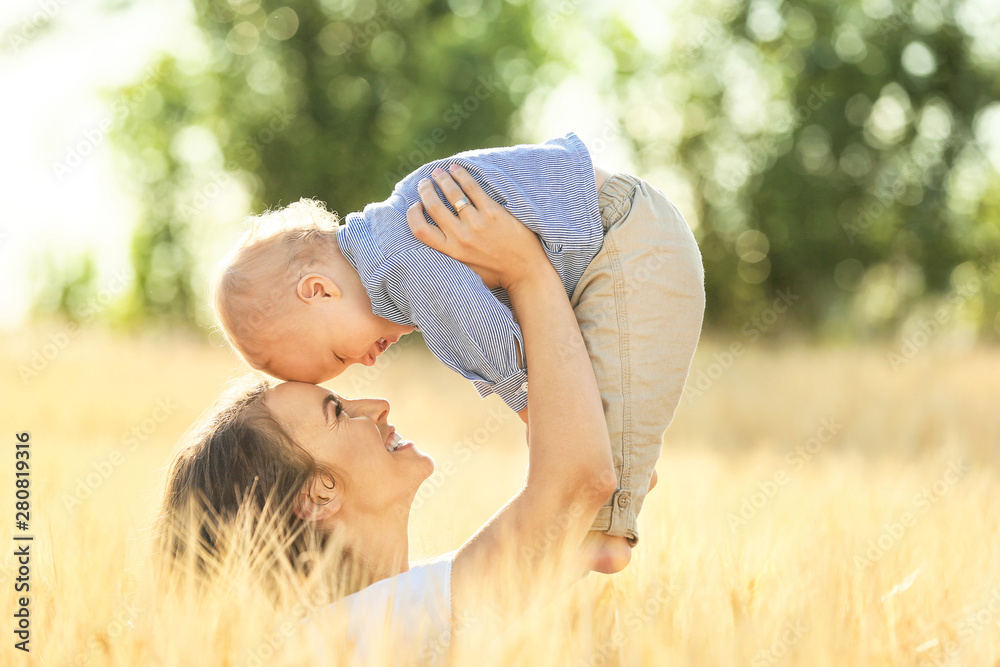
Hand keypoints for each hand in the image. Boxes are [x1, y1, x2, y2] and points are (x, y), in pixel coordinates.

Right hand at [406, 165, 547, 291]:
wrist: (526, 271)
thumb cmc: (496, 272)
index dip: (413, 214)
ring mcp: (477, 223)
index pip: (420, 230)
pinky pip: (472, 188)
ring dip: (442, 179)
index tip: (415, 205)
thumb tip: (436, 242)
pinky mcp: (493, 212)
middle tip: (425, 182)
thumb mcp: (466, 271)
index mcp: (451, 251)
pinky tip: (457, 169)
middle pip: (433, 206)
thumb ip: (451, 256)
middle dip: (426, 190)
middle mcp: (461, 237)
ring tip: (440, 173)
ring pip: (452, 193)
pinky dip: (462, 175)